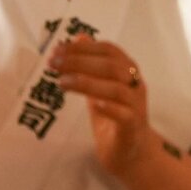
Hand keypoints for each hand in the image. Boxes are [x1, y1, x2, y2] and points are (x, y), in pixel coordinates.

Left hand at [56, 38, 161, 184]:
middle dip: (80, 62)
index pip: (109, 50)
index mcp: (128, 72)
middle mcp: (135, 85)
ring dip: (87, 83)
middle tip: (53, 64)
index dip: (84, 48)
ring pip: (117, 89)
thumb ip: (92, 65)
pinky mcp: (133, 127)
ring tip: (62, 83)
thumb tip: (79, 37)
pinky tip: (94, 105)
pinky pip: (125, 115)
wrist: (132, 152)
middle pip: (112, 66)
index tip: (58, 49)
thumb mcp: (100, 87)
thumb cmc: (115, 117)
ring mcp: (136, 106)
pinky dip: (109, 108)